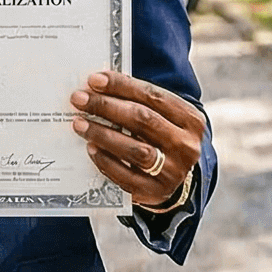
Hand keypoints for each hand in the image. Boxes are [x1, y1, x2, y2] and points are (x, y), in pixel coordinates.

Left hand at [70, 70, 202, 208]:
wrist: (173, 176)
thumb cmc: (161, 137)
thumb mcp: (161, 116)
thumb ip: (138, 101)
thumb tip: (97, 87)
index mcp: (191, 120)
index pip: (153, 96)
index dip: (122, 86)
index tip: (94, 80)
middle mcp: (186, 146)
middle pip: (143, 120)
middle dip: (107, 107)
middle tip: (79, 100)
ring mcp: (173, 171)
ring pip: (135, 149)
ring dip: (102, 134)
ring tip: (80, 123)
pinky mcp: (156, 192)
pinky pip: (126, 176)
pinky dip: (106, 161)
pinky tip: (91, 148)